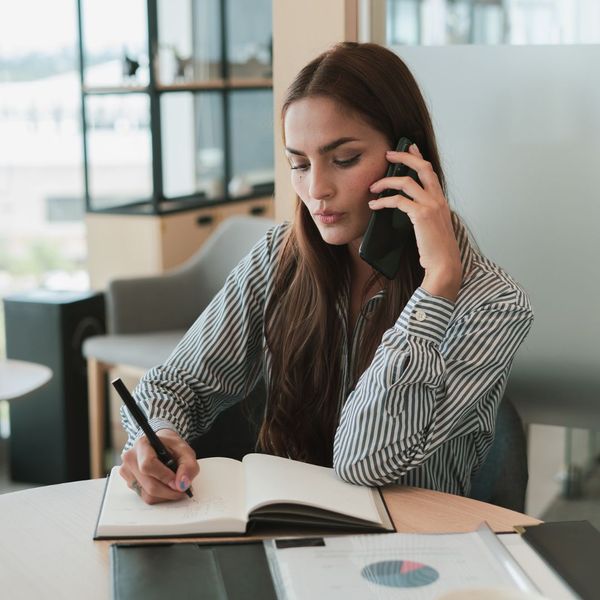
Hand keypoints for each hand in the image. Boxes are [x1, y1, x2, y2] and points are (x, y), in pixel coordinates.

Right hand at [119, 429, 198, 503]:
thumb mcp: (185, 450)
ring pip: (147, 494)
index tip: (178, 482)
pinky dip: (159, 496)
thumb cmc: (171, 447)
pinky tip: (164, 485)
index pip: (148, 465)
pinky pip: (145, 497)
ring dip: (165, 495)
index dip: (164, 476)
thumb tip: (182, 484)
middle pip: (149, 485)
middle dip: (169, 490)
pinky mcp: (129, 483)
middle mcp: (130, 458)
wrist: (160, 446)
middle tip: (182, 488)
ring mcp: (127, 472)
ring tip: (174, 485)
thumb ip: (188, 466)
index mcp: (142, 445)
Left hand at [368, 144, 461, 300]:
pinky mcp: (421, 215)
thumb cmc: (437, 251)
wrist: (444, 265)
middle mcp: (438, 199)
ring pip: (406, 181)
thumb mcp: (432, 227)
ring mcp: (431, 205)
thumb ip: (424, 214)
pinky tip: (374, 205)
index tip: (409, 147)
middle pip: (421, 167)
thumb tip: (408, 209)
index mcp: (441, 200)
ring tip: (373, 187)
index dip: (419, 157)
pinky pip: (398, 200)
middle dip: (404, 156)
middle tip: (388, 154)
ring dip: (386, 181)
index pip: (430, 171)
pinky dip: (383, 201)